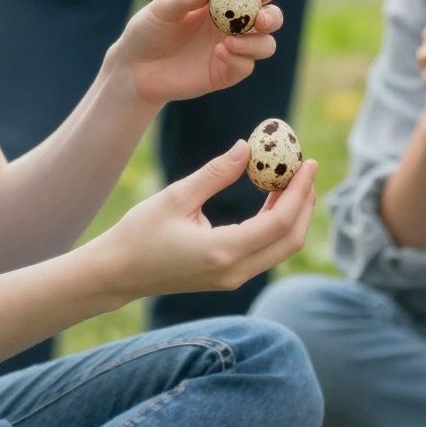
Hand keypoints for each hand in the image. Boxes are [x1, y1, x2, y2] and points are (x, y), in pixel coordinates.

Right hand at [109, 140, 316, 296]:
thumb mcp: (176, 196)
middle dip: (304, 202)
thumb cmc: (139, 233)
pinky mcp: (229, 276)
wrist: (117, 273)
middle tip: (306, 168)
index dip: (299, 191)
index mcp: (223, 251)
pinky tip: (272, 196)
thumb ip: (216, 173)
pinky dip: (277, 224)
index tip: (308, 162)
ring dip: (293, 213)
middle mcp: (235, 271)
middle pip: (290, 239)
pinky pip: (266, 250)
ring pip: (281, 247)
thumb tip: (247, 148)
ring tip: (291, 177)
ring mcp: (233, 278)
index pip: (278, 222)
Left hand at [111, 0, 280, 110]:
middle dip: (271, 17)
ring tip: (229, 42)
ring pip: (265, 45)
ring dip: (256, 42)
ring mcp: (232, 50)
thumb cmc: (148, 30)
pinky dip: (238, 59)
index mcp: (221, 2)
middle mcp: (232, 25)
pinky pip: (245, 66)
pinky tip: (219, 53)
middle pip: (270, 18)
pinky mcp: (226, 73)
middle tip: (260, 20)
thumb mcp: (161, 9)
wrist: (135, 68)